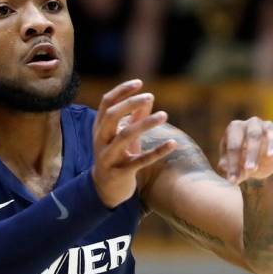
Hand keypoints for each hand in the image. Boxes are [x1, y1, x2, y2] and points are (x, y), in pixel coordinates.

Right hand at [91, 79, 176, 207]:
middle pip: (111, 116)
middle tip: (150, 96)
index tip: (139, 83)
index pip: (106, 103)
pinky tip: (173, 144)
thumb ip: (134, 118)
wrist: (105, 191)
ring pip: (125, 137)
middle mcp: (100, 141)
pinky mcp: (120, 173)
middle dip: (130, 104)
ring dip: (145, 124)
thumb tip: (149, 98)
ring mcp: (108, 158)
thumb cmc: (117, 157)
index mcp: (99, 128)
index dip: (121, 91)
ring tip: (165, 115)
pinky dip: (157, 152)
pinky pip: (140, 161)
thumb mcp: (124, 136)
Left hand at [217, 117, 272, 183]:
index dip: (232, 163)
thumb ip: (229, 168)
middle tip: (250, 170)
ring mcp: (269, 127)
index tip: (232, 180)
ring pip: (271, 133)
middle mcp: (253, 123)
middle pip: (252, 136)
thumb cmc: (239, 162)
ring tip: (271, 157)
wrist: (254, 166)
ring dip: (271, 146)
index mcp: (235, 128)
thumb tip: (226, 170)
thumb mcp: (232, 167)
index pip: (234, 144)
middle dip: (251, 154)